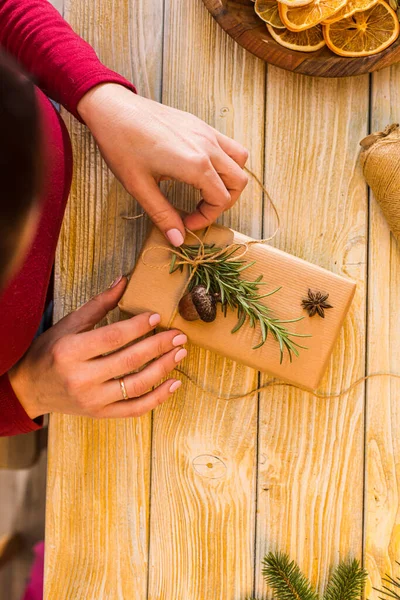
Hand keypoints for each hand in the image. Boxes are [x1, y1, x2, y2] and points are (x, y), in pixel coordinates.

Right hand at [9, 277, 185, 419]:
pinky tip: (174, 383)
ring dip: (163, 369)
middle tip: (179, 335)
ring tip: (180, 353)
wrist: (31, 388)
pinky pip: (135, 410)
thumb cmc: (51, 351)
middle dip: (159, 346)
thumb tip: (124, 281)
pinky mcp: (100, 414)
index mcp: (71, 351)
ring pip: (136, 386)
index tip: (157, 317)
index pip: (112, 338)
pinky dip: (157, 398)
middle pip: (129, 361)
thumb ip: (99, 305)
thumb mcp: (69, 324)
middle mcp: (81, 378)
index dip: (138, 327)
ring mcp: (92, 400)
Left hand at [77, 83, 248, 245]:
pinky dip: (224, 162)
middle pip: (238, 182)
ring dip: (229, 180)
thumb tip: (178, 239)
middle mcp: (208, 147)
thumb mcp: (140, 187)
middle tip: (199, 210)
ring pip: (239, 160)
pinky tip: (201, 170)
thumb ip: (163, 215)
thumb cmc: (121, 145)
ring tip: (206, 191)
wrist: (112, 108)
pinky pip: (227, 145)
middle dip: (223, 203)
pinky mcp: (200, 125)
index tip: (186, 223)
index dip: (206, 218)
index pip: (220, 200)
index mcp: (195, 164)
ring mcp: (206, 132)